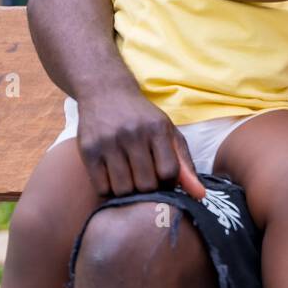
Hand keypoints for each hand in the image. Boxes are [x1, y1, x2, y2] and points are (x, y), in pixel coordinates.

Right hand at [76, 88, 204, 199]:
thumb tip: (200, 195)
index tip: (164, 181)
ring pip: (123, 189)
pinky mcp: (88, 150)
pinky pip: (101, 187)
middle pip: (146, 184)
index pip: (169, 172)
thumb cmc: (142, 118)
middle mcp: (133, 133)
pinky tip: (113, 179)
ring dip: (129, 192)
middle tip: (146, 182)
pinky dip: (109, 190)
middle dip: (149, 190)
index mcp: (157, 128)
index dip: (169, 183)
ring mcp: (108, 142)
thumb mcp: (168, 133)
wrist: (106, 92)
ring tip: (130, 181)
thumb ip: (184, 164)